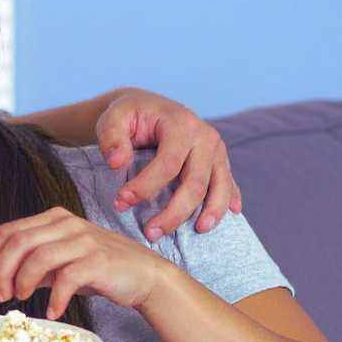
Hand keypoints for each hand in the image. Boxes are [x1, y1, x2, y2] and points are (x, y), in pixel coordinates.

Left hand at [0, 207, 172, 315]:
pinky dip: (54, 298)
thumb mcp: (57, 265)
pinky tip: (52, 312)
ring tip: (22, 301)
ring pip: (37, 257)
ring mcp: (82, 240)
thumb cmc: (97, 270)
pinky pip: (66, 278)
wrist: (144, 275)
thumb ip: (26, 270)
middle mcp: (65, 224)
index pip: (6, 232)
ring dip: (22, 282)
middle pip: (16, 241)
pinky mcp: (98, 260)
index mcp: (51, 219)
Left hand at [94, 88, 240, 240]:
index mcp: (181, 124)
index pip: (167, 163)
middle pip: (195, 183)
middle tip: (150, 234)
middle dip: (174, 212)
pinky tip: (230, 215)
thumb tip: (117, 163)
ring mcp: (217, 151)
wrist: (149, 107)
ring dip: (210, 213)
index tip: (121, 203)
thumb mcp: (113, 118)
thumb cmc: (130, 115)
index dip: (146, 187)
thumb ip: (111, 138)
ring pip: (219, 187)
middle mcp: (205, 138)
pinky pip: (229, 184)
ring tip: (197, 231)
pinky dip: (228, 201)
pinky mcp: (220, 162)